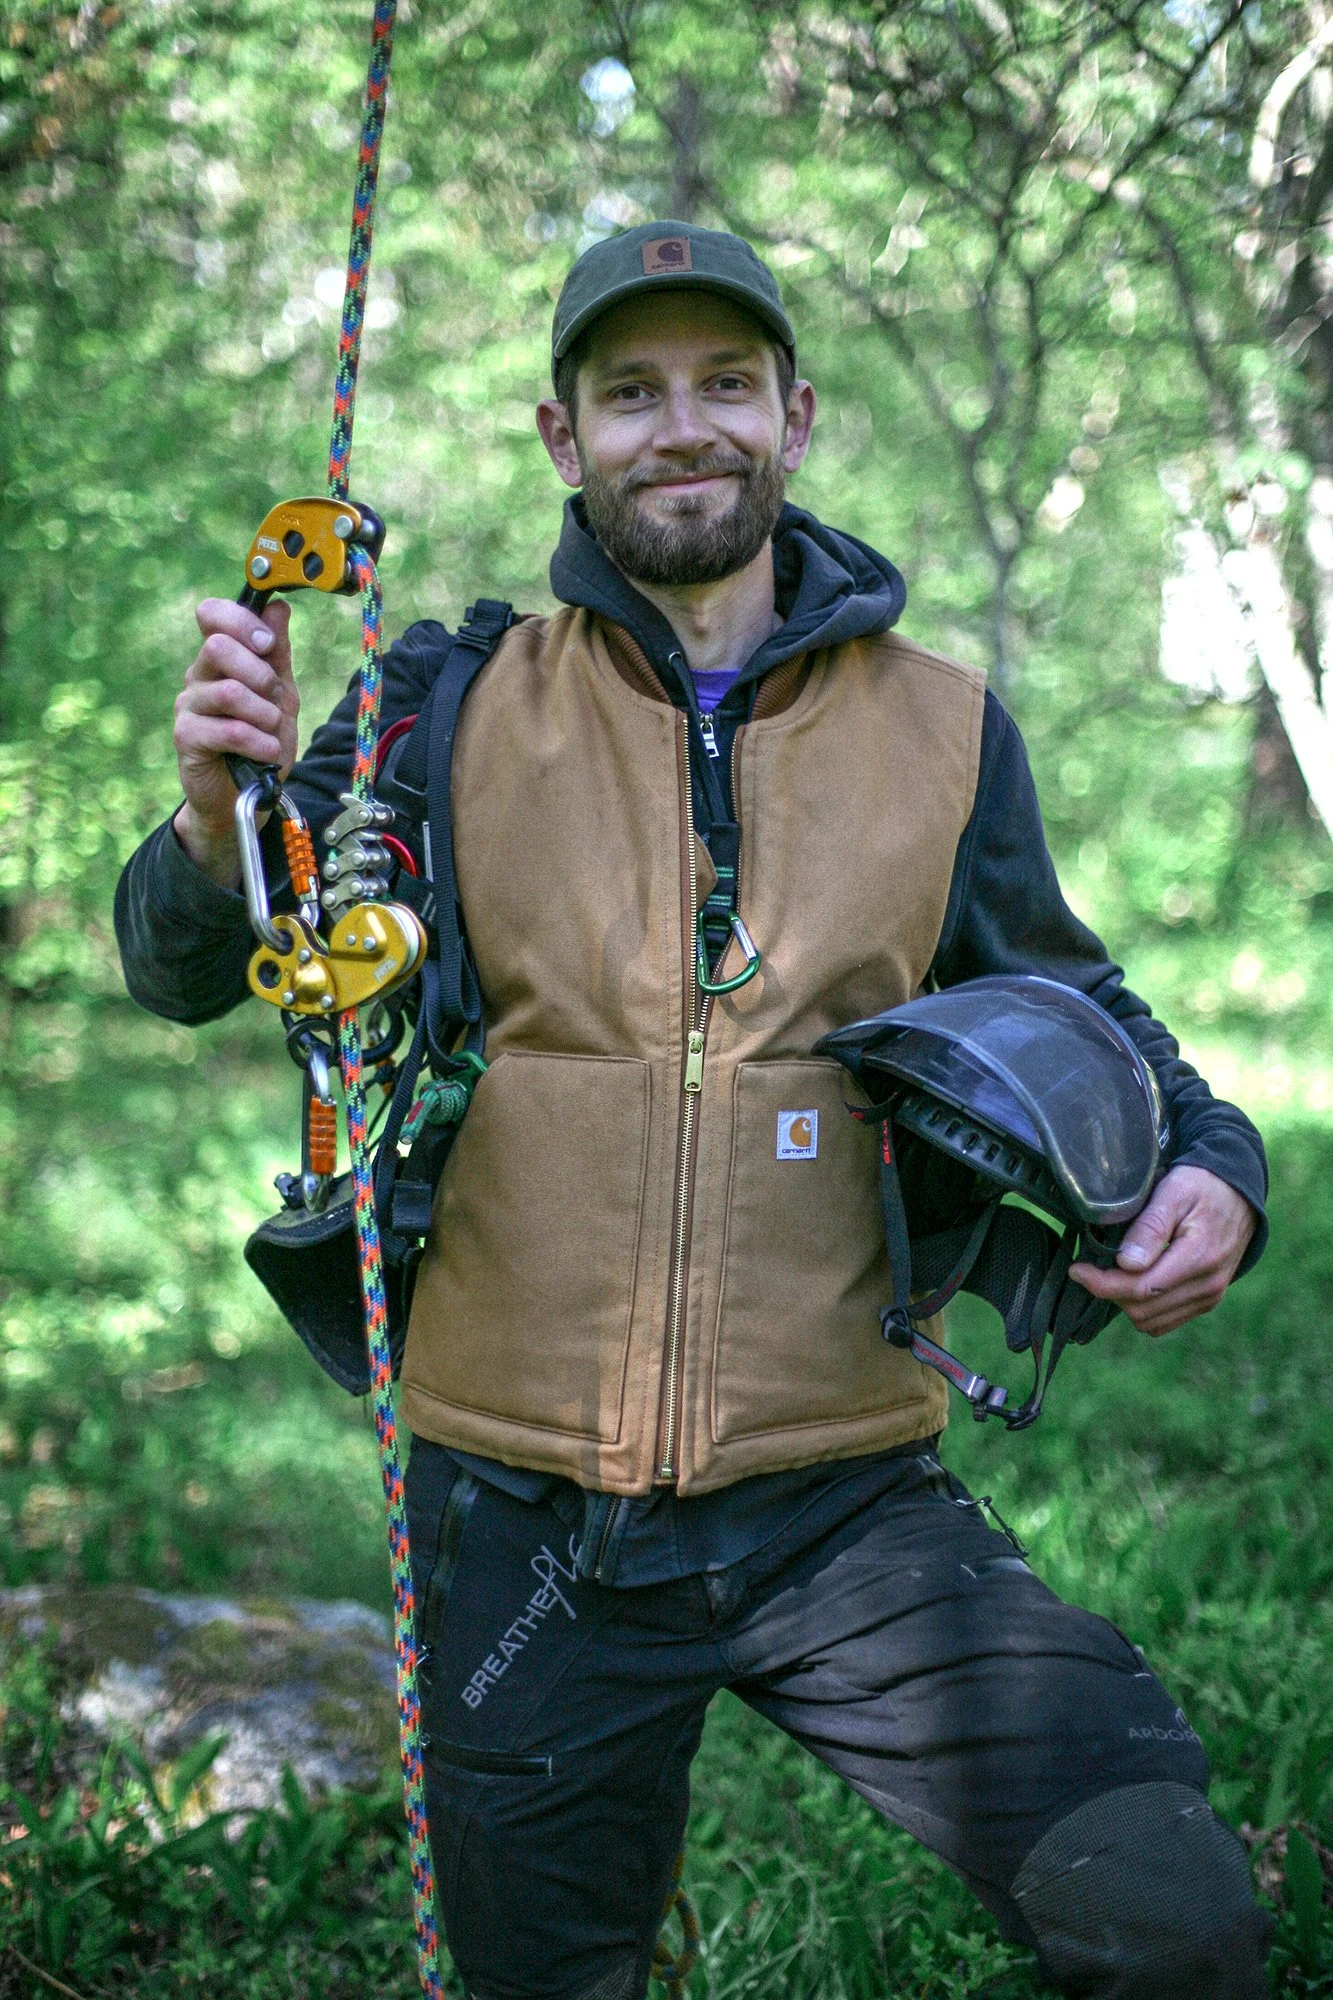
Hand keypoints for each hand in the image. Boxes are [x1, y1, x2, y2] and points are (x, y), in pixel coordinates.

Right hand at [172, 599, 296, 885]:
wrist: (247, 796)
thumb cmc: (262, 742)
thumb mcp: (282, 696)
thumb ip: (278, 654)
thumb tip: (279, 606)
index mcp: (219, 659)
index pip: (212, 614)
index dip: (241, 621)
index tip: (267, 644)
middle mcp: (198, 676)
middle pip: (219, 646)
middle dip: (260, 673)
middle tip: (275, 699)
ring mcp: (188, 706)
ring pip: (229, 691)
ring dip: (265, 715)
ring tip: (272, 733)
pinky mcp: (185, 737)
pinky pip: (227, 729)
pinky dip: (257, 742)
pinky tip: (265, 752)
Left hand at [1069, 1165, 1256, 1336]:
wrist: (1239, 1196)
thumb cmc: (1201, 1187)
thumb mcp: (1173, 1192)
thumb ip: (1150, 1227)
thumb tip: (1126, 1263)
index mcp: (1199, 1257)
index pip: (1141, 1288)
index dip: (1102, 1283)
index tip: (1077, 1269)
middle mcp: (1207, 1285)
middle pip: (1142, 1309)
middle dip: (1110, 1291)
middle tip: (1091, 1267)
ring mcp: (1209, 1297)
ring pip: (1150, 1321)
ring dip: (1124, 1302)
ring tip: (1112, 1273)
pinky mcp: (1206, 1302)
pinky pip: (1164, 1321)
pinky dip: (1142, 1309)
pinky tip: (1133, 1283)